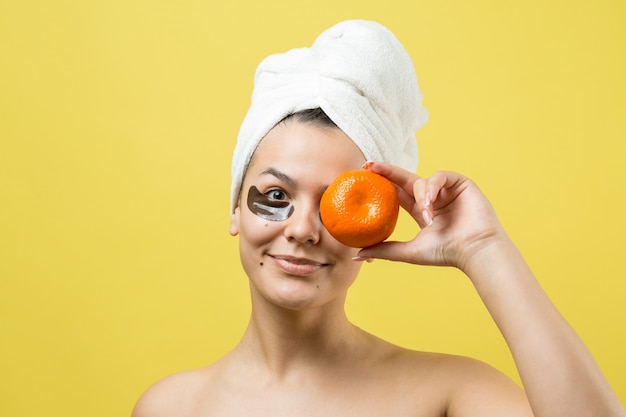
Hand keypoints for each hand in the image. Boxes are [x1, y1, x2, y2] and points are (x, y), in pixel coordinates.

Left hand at [358, 162, 504, 270]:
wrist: (474, 251)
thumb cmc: (445, 253)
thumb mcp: (408, 251)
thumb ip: (384, 250)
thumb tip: (356, 255)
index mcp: (421, 210)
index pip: (397, 191)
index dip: (381, 182)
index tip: (363, 175)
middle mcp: (432, 197)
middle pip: (405, 178)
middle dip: (386, 170)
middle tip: (369, 165)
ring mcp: (446, 190)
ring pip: (422, 181)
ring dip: (420, 197)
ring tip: (426, 217)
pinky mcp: (460, 183)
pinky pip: (439, 177)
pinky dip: (432, 188)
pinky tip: (432, 204)